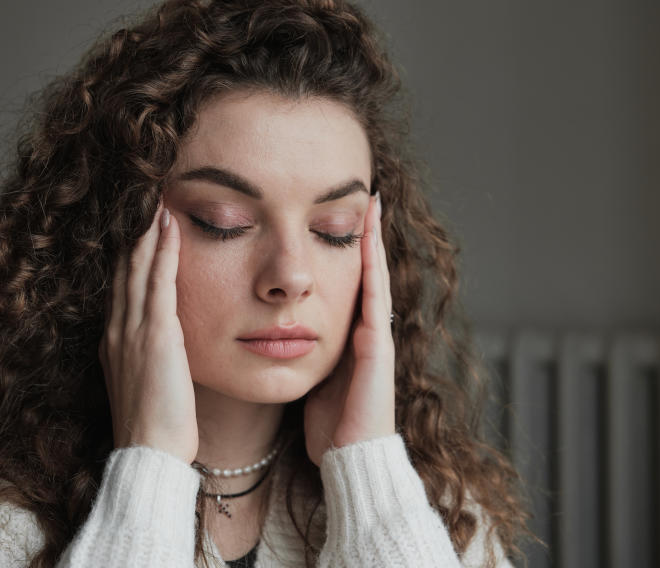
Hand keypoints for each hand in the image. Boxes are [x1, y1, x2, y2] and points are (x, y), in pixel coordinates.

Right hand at [98, 201, 198, 463]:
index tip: (136, 224)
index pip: (120, 285)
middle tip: (142, 196)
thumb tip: (159, 343)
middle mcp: (116, 329)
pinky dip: (162, 251)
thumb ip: (146, 356)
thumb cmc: (153, 426)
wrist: (149, 452)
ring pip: (136, 268)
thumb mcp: (143, 383)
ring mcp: (132, 330)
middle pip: (123, 268)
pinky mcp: (154, 334)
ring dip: (146, 231)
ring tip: (155, 198)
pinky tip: (169, 226)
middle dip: (133, 232)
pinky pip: (158, 282)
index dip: (126, 252)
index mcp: (113, 340)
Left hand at [304, 193, 395, 466]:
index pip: (350, 284)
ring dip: (374, 240)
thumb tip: (282, 335)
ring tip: (372, 205)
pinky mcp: (377, 346)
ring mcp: (376, 337)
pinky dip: (373, 266)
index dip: (349, 253)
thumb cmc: (328, 427)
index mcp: (351, 338)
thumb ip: (305, 354)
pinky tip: (369, 239)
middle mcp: (369, 332)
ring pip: (376, 277)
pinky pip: (375, 298)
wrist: (349, 459)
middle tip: (366, 199)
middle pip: (367, 273)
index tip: (341, 219)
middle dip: (366, 237)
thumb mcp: (313, 380)